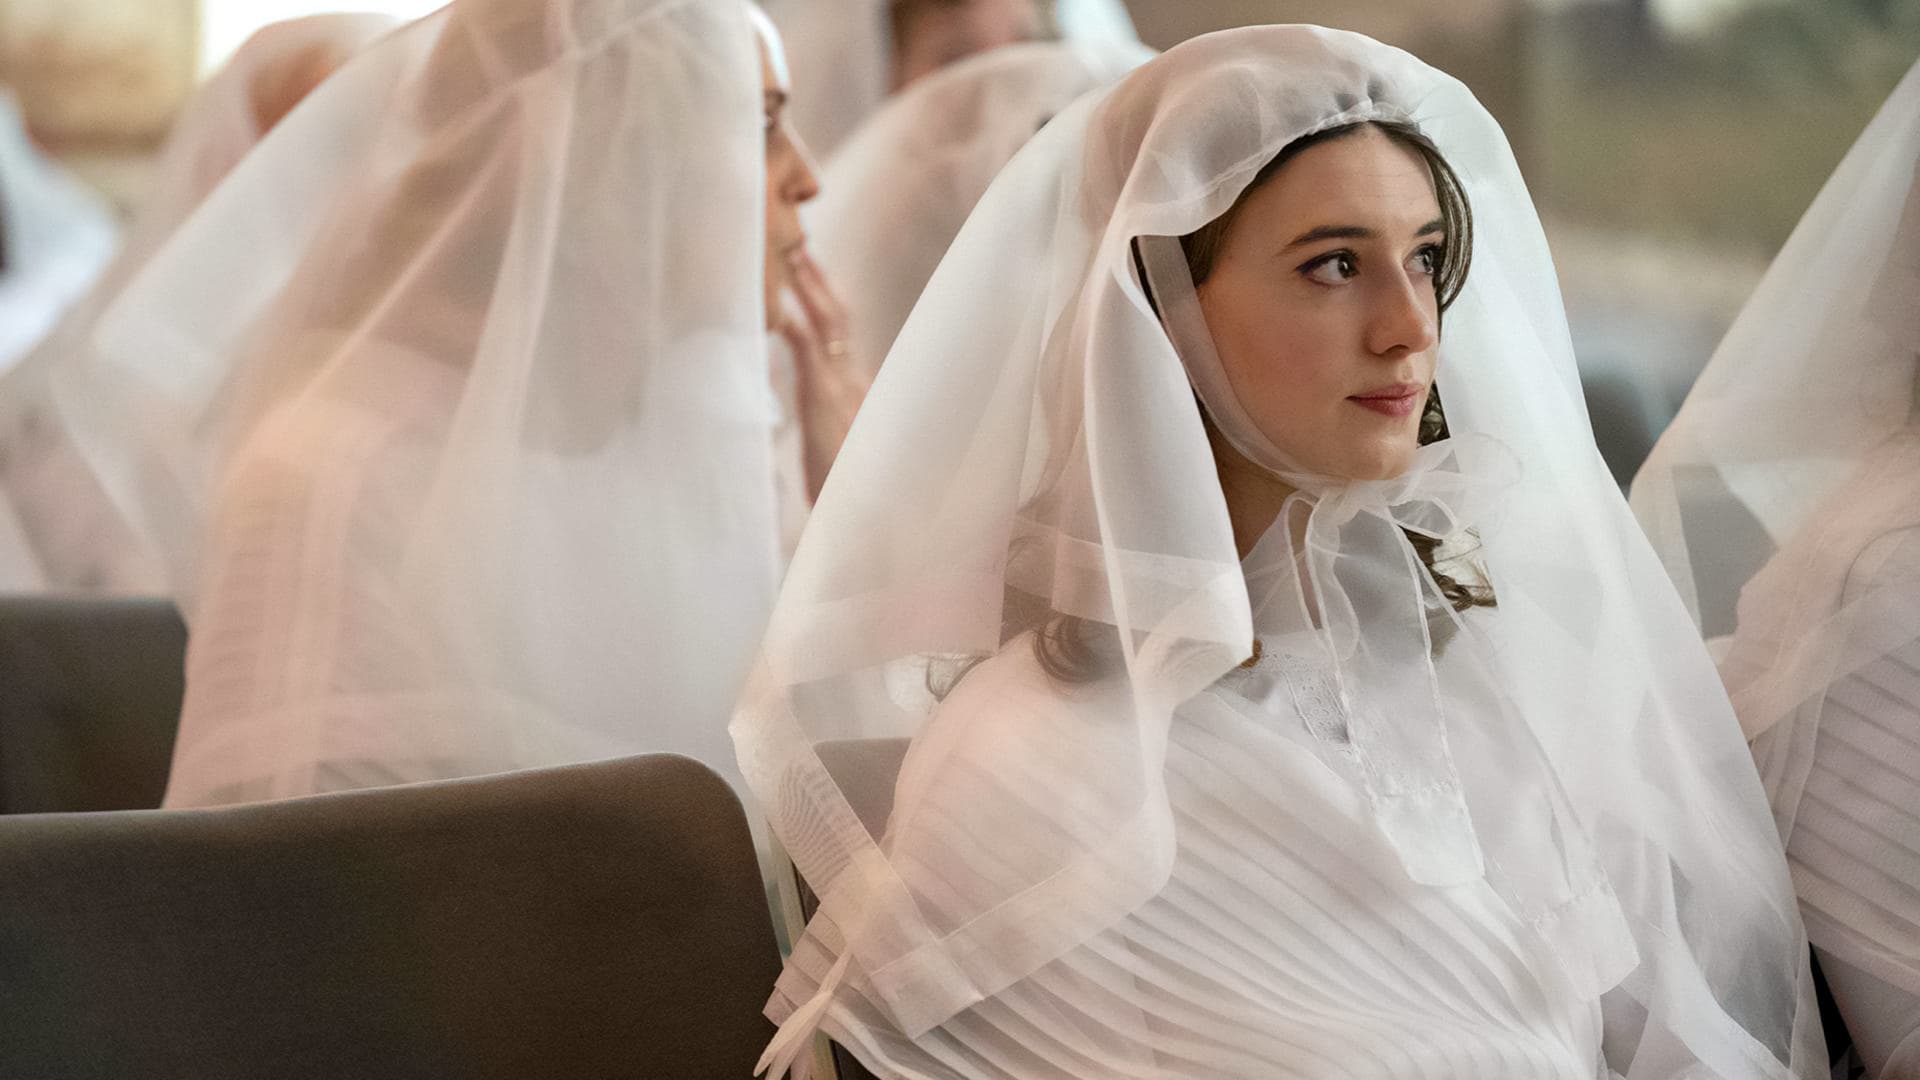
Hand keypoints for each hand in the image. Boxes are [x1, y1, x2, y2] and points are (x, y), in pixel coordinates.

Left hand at [778, 250, 870, 501]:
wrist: (869, 517)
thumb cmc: (851, 496)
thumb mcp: (840, 455)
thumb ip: (837, 433)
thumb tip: (832, 429)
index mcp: (856, 393)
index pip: (841, 337)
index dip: (827, 302)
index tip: (812, 272)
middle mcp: (854, 382)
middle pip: (838, 318)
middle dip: (819, 280)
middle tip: (799, 243)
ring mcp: (842, 388)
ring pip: (827, 324)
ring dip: (809, 287)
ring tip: (792, 254)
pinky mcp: (826, 400)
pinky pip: (810, 351)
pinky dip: (796, 324)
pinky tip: (780, 305)